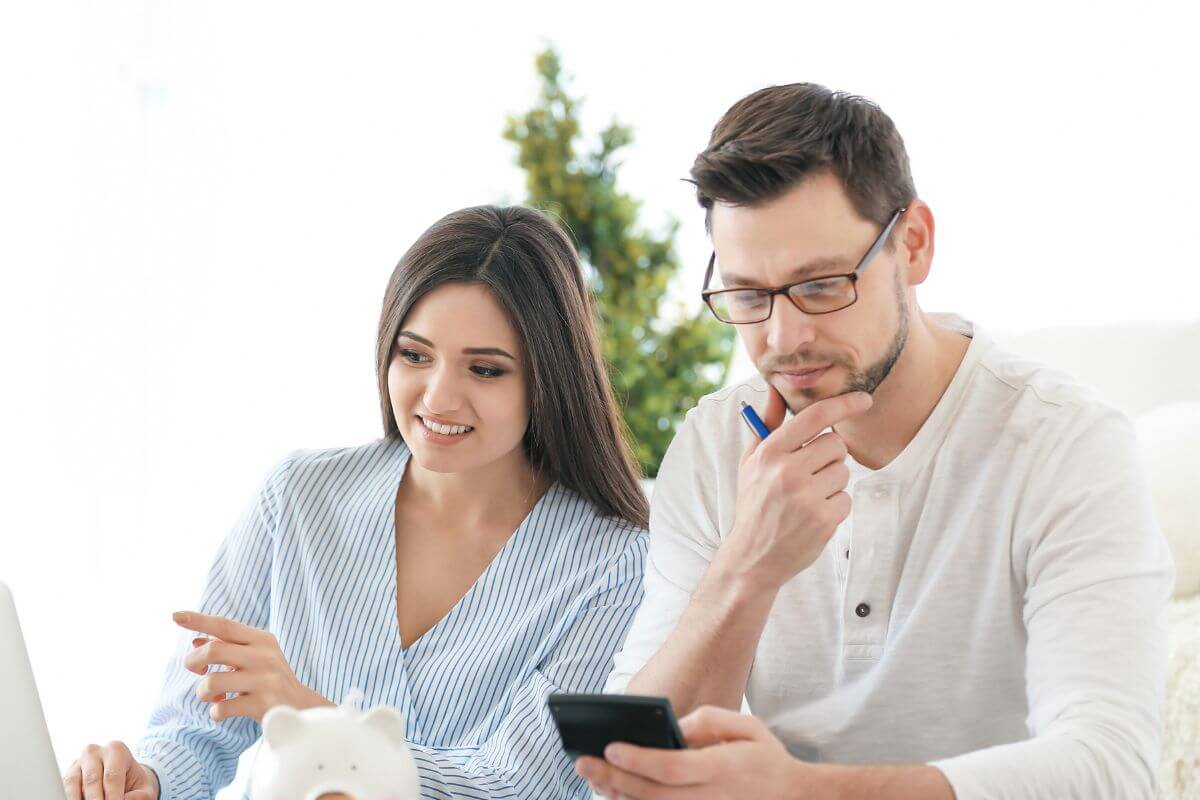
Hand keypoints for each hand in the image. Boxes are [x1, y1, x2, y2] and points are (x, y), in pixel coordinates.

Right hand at [62, 740, 158, 799]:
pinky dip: (71, 798)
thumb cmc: (134, 783)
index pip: (112, 776)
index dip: (113, 796)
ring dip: (78, 799)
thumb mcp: (144, 787)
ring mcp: (78, 762)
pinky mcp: (67, 774)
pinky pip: (65, 788)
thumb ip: (140, 795)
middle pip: (92, 779)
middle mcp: (94, 752)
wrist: (122, 776)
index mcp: (116, 750)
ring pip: (73, 783)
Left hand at [174, 610, 332, 722]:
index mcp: (262, 639)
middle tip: (196, 670)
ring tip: (213, 696)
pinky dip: (215, 712)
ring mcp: (265, 680)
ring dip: (203, 692)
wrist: (301, 707)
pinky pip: (221, 708)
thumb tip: (195, 641)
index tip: (175, 615)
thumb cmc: (269, 679)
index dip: (198, 620)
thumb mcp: (254, 656)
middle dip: (193, 661)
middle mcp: (265, 656)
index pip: (225, 625)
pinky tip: (223, 710)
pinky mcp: (263, 704)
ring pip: (212, 682)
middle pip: (213, 650)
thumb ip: (228, 647)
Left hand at [576, 705, 827, 798]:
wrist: (793, 798)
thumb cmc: (766, 757)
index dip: (638, 759)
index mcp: (721, 769)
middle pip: (652, 794)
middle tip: (583, 762)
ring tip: (593, 777)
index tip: (611, 747)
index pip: (672, 768)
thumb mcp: (747, 727)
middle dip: (614, 778)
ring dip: (618, 795)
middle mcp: (709, 797)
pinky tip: (616, 794)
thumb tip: (675, 728)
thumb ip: (709, 721)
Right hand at [720, 387, 871, 588]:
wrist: (752, 557)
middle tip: (810, 473)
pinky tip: (813, 515)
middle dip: (830, 456)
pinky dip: (834, 506)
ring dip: (832, 483)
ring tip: (807, 497)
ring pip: (843, 472)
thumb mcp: (751, 462)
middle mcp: (787, 471)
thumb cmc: (754, 503)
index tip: (863, 399)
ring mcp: (806, 497)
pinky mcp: (823, 519)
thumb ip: (766, 424)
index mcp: (770, 452)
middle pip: (836, 444)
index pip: (814, 417)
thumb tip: (775, 388)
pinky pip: (846, 498)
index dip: (843, 404)